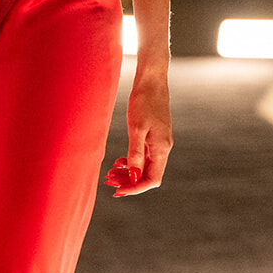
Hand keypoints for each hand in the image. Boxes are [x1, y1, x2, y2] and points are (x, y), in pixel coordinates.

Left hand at [106, 67, 171, 195]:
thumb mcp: (136, 128)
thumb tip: (133, 175)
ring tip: (110, 174)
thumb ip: (135, 153)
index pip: (152, 179)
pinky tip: (119, 162)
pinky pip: (144, 157)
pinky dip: (131, 162)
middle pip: (148, 175)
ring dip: (129, 173)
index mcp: (161, 148)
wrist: (151, 82)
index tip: (119, 191)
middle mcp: (163, 149)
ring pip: (145, 167)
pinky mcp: (154, 137)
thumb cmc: (144, 102)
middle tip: (109, 182)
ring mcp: (159, 143)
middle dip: (129, 182)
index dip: (135, 188)